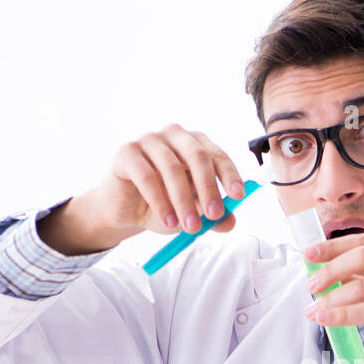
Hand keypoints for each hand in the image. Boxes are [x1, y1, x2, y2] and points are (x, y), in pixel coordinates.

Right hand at [39, 124, 245, 255]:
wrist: (125, 211)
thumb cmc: (163, 205)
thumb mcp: (192, 214)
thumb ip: (211, 216)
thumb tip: (230, 222)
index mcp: (195, 144)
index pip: (217, 155)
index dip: (229, 175)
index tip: (237, 196)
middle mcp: (174, 136)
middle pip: (197, 156)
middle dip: (208, 188)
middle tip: (214, 216)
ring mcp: (149, 140)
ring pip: (172, 168)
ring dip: (183, 201)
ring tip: (190, 228)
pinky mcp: (127, 152)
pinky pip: (146, 176)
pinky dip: (160, 201)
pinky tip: (168, 221)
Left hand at [300, 232, 363, 363]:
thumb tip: (333, 271)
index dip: (333, 247)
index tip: (309, 255)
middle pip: (362, 256)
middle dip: (329, 270)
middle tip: (310, 286)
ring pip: (362, 286)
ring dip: (331, 298)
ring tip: (314, 309)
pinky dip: (343, 315)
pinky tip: (327, 320)